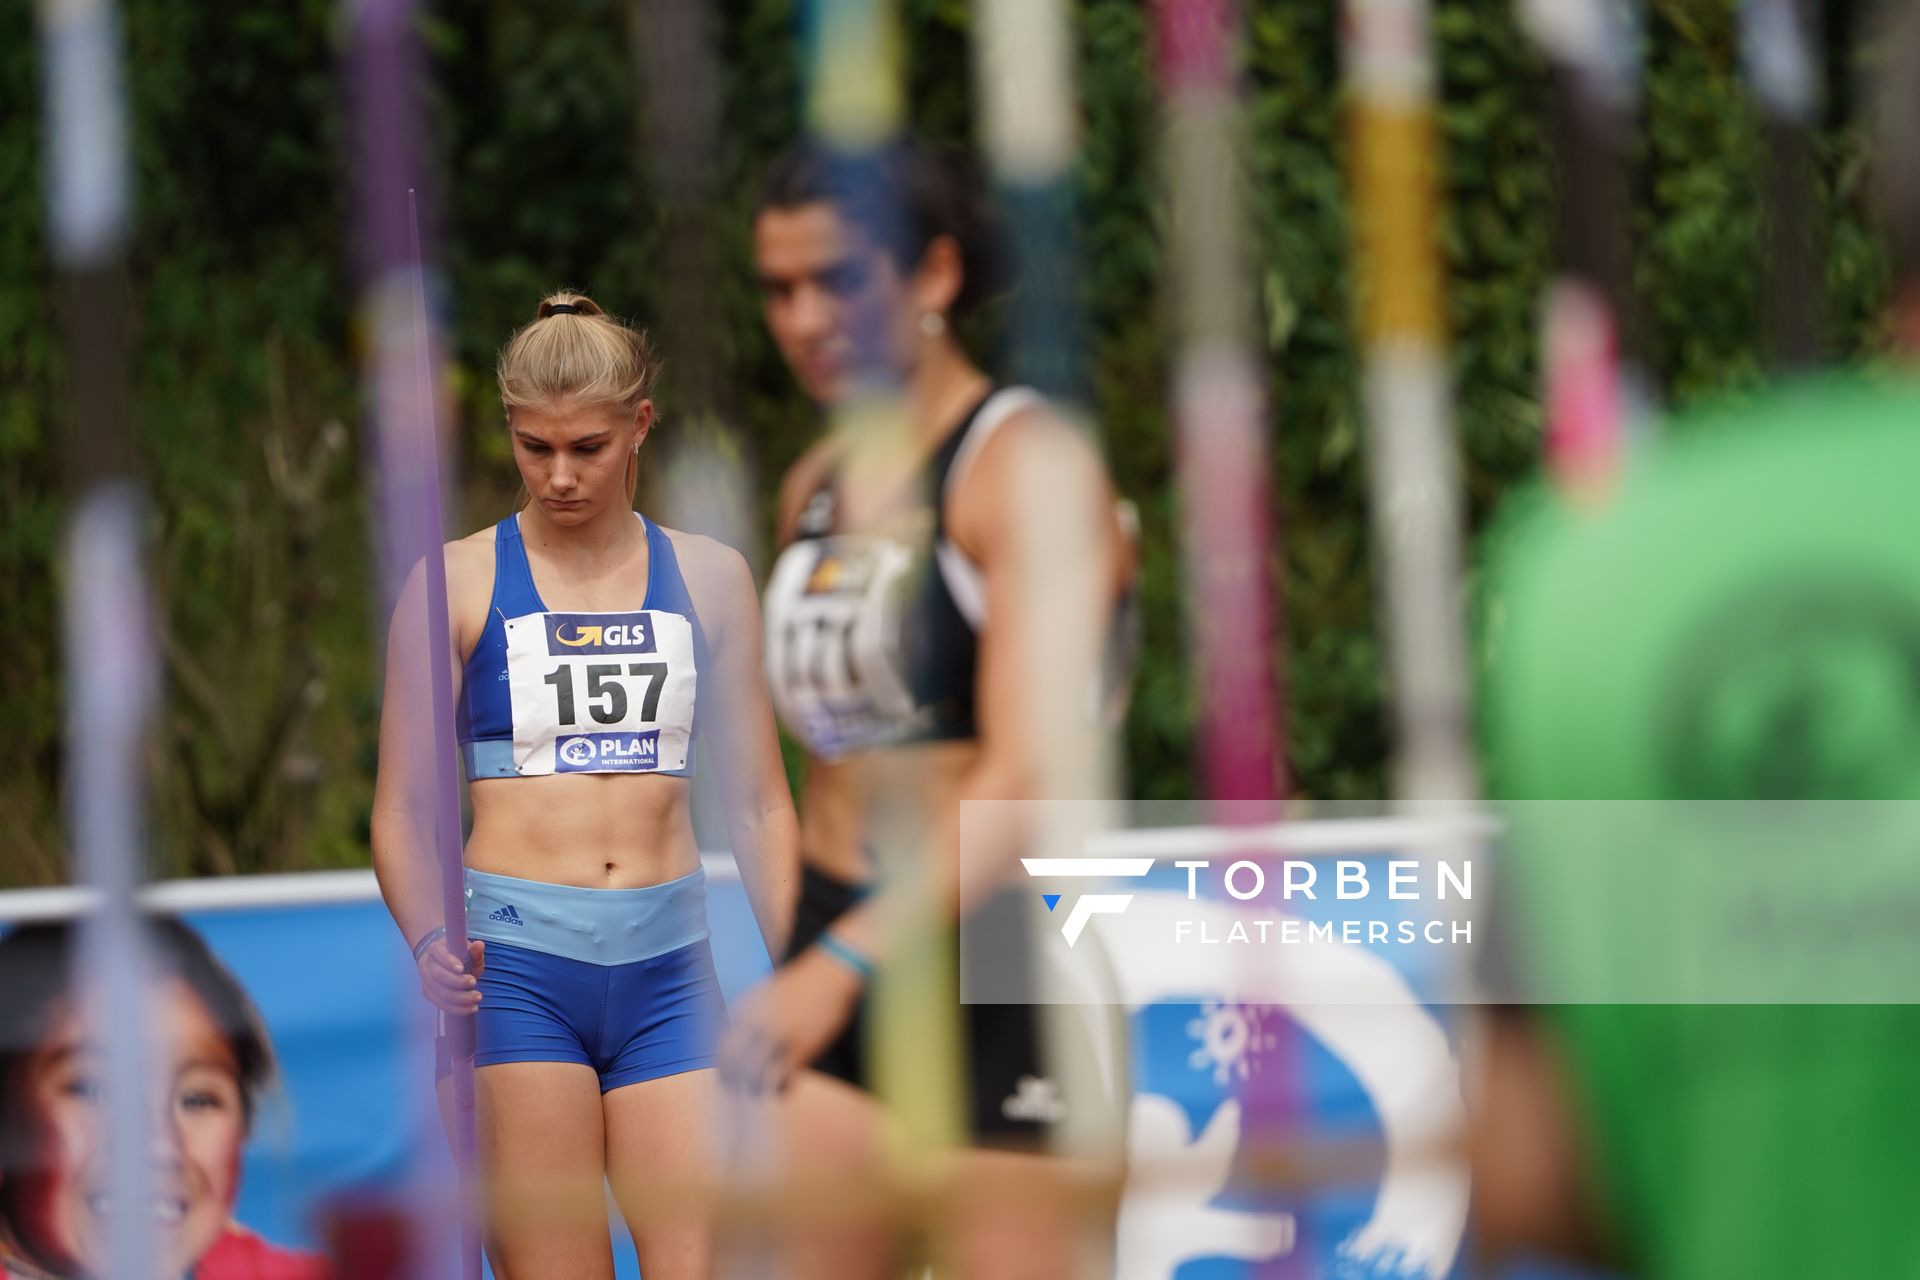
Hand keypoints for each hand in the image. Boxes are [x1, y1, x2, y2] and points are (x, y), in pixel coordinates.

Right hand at [417, 936, 484, 1015]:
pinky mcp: (428, 993)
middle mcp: (427, 964)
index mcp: (436, 949)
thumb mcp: (469, 951)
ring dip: (459, 998)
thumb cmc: (459, 955)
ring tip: (477, 998)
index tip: (461, 969)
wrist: (443, 962)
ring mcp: (426, 980)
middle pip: (437, 975)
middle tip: (474, 982)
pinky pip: (440, 1004)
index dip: (449, 961)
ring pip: (438, 992)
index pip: (439, 954)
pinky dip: (456, 1008)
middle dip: (456, 982)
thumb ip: (474, 951)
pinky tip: (470, 1008)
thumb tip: (479, 945)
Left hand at [719, 945, 863, 1095]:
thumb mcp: (765, 992)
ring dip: (757, 1089)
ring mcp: (779, 1037)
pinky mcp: (801, 1048)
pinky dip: (781, 1090)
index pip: (724, 1048)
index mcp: (746, 1009)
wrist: (831, 973)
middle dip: (734, 1083)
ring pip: (756, 1077)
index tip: (730, 1077)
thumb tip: (737, 1042)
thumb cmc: (799, 984)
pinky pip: (783, 1080)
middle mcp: (758, 1024)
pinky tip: (785, 1088)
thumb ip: (747, 1014)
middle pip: (734, 1065)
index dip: (725, 1067)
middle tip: (740, 1090)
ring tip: (763, 1090)